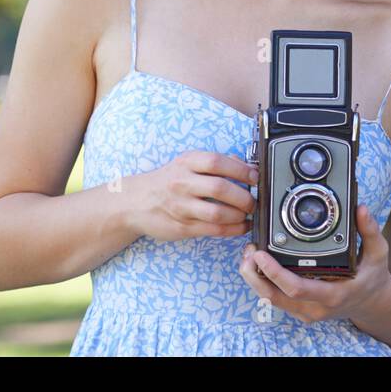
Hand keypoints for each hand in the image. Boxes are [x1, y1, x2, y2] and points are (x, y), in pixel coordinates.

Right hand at [127, 150, 256, 240]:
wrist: (135, 202)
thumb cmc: (167, 180)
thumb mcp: (187, 163)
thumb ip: (215, 163)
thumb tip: (245, 166)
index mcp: (187, 162)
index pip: (217, 162)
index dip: (241, 169)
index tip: (255, 176)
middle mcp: (183, 183)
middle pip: (219, 188)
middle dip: (243, 196)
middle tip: (254, 200)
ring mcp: (182, 207)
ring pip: (217, 213)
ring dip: (239, 215)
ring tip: (248, 214)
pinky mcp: (182, 227)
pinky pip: (213, 230)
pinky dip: (233, 229)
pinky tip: (241, 226)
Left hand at [238, 204, 390, 325]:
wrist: (373, 303)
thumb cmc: (373, 278)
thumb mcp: (379, 253)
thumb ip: (370, 231)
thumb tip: (361, 209)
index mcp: (334, 294)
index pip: (296, 289)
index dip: (274, 273)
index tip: (261, 253)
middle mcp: (316, 307)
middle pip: (274, 297)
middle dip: (255, 275)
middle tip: (249, 250)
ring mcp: (306, 311)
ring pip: (271, 300)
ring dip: (255, 279)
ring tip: (249, 254)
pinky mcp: (300, 310)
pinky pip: (276, 299)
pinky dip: (263, 282)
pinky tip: (258, 264)